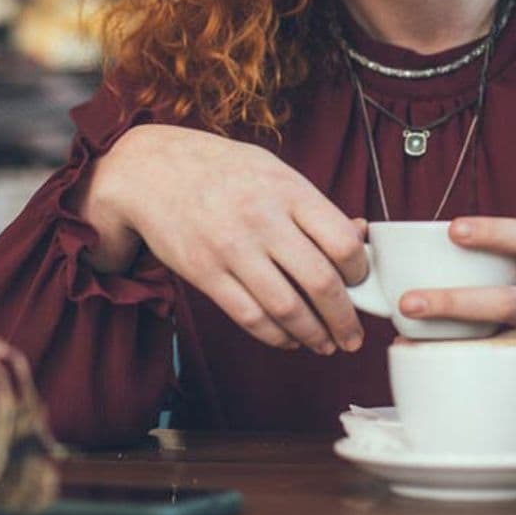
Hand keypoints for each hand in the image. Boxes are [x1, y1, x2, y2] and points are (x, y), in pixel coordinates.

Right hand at [82, 124, 367, 354]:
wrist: (154, 171)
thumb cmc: (224, 170)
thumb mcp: (275, 172)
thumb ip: (315, 207)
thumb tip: (360, 236)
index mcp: (288, 191)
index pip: (342, 241)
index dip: (360, 271)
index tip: (361, 282)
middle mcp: (263, 220)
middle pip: (319, 282)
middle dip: (344, 318)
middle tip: (353, 335)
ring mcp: (232, 249)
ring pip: (286, 308)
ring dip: (313, 335)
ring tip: (326, 344)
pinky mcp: (206, 274)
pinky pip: (250, 317)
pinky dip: (276, 336)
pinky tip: (290, 338)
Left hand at [398, 218, 515, 414]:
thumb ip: (510, 263)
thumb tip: (433, 255)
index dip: (492, 232)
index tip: (452, 230)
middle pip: (509, 303)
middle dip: (454, 303)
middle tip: (409, 302)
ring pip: (504, 349)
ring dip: (452, 348)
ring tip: (409, 344)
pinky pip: (509, 381)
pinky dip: (470, 376)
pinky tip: (436, 373)